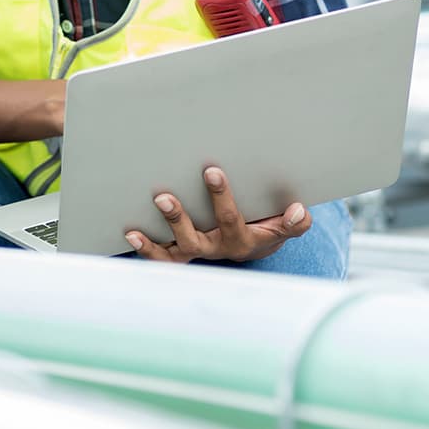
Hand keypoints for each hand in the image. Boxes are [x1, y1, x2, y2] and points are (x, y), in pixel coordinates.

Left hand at [124, 166, 308, 263]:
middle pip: (194, 240)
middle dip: (178, 219)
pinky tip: (130, 233)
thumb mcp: (284, 226)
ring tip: (136, 228)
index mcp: (240, 240)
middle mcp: (214, 249)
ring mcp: (196, 252)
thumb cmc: (267, 227)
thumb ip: (295, 222)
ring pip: (173, 252)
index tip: (211, 170)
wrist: (256, 247)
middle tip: (163, 197)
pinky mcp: (180, 254)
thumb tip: (298, 210)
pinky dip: (146, 249)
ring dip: (154, 241)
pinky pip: (162, 257)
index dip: (221, 196)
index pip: (230, 219)